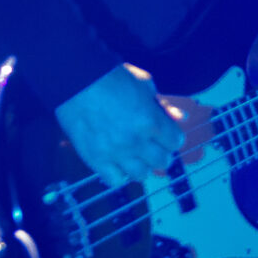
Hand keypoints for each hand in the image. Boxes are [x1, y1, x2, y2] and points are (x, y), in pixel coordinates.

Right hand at [54, 63, 183, 186]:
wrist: (75, 80)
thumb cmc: (110, 78)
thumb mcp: (144, 85)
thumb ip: (164, 105)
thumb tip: (181, 117)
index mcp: (151, 121)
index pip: (176, 142)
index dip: (172, 137)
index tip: (166, 135)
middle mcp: (136, 141)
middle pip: (162, 161)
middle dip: (160, 152)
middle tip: (152, 146)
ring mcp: (116, 152)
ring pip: (141, 175)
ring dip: (142, 165)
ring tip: (135, 156)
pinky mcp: (96, 159)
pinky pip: (116, 180)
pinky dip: (119, 174)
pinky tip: (116, 162)